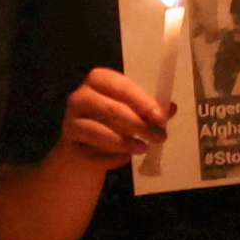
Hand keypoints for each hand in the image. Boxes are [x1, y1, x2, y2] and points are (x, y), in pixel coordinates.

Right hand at [47, 66, 166, 171]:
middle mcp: (80, 96)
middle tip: (159, 136)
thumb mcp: (130, 117)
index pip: (121, 86)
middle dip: (139, 123)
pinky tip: (126, 157)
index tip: (160, 117)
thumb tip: (171, 108)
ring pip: (103, 129)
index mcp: (98, 81)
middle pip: (113, 108)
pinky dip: (114, 154)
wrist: (80, 158)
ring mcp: (71, 119)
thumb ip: (149, 111)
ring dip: (127, 141)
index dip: (142, 101)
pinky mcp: (68, 143)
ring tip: (144, 148)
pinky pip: (95, 149)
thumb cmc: (108, 129)